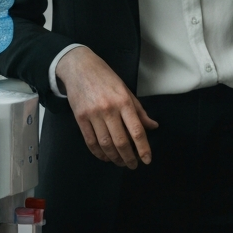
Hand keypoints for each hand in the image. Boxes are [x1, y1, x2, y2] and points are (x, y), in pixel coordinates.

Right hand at [56, 47, 157, 168]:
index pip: (137, 130)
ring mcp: (93, 114)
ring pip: (105, 144)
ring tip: (120, 162)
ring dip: (114, 158)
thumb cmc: (106, 78)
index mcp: (124, 101)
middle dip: (129, 158)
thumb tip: (153, 126)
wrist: (80, 67)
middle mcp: (109, 109)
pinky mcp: (80, 118)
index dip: (143, 148)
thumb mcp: (126, 90)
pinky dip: (98, 153)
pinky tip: (105, 157)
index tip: (147, 160)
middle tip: (133, 165)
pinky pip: (90, 141)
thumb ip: (139, 111)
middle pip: (121, 141)